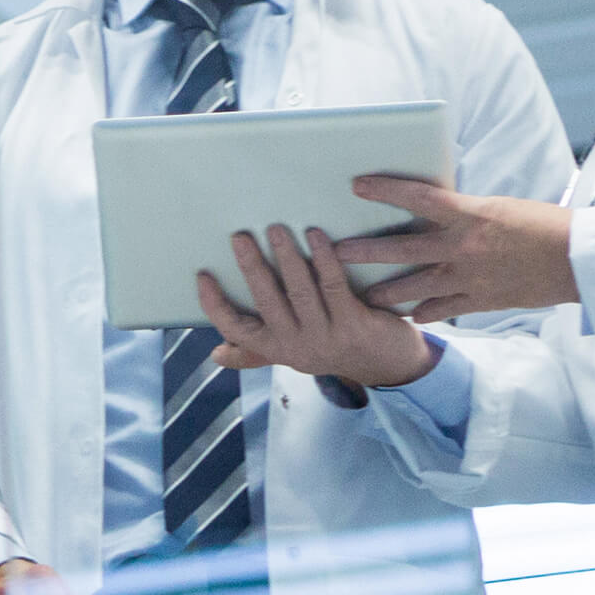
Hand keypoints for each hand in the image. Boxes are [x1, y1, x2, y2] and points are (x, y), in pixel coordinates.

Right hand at [196, 225, 439, 386]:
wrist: (392, 365)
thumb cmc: (337, 349)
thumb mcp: (296, 354)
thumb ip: (258, 352)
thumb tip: (216, 354)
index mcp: (277, 348)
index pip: (235, 329)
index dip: (214, 304)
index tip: (203, 275)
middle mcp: (297, 346)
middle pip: (266, 302)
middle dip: (251, 267)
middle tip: (240, 237)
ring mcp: (326, 337)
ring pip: (299, 291)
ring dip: (286, 257)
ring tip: (276, 229)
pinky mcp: (354, 324)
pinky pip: (333, 285)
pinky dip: (323, 258)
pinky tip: (316, 236)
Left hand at [332, 177, 579, 321]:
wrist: (578, 259)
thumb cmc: (544, 225)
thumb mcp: (498, 207)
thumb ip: (465, 214)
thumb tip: (437, 213)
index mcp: (469, 214)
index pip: (417, 197)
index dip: (385, 190)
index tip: (357, 185)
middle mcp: (462, 247)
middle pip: (402, 249)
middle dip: (366, 251)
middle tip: (338, 251)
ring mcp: (469, 278)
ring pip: (415, 287)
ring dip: (387, 292)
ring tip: (364, 295)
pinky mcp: (481, 302)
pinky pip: (442, 310)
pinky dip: (424, 313)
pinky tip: (410, 316)